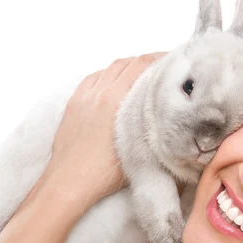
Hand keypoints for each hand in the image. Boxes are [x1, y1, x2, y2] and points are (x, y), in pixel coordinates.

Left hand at [42, 52, 166, 206]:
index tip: (173, 61)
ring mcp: (82, 97)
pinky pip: (92, 79)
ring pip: (108, 69)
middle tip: (162, 68)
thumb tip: (168, 115)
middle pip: (125, 64)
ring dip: (126, 68)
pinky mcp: (73, 105)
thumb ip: (152, 126)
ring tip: (140, 75)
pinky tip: (113, 84)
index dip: (159, 59)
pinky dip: (107, 75)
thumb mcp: (138, 149)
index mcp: (114, 100)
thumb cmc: (104, 174)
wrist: (69, 183)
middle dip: (145, 62)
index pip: (140, 66)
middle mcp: (98, 93)